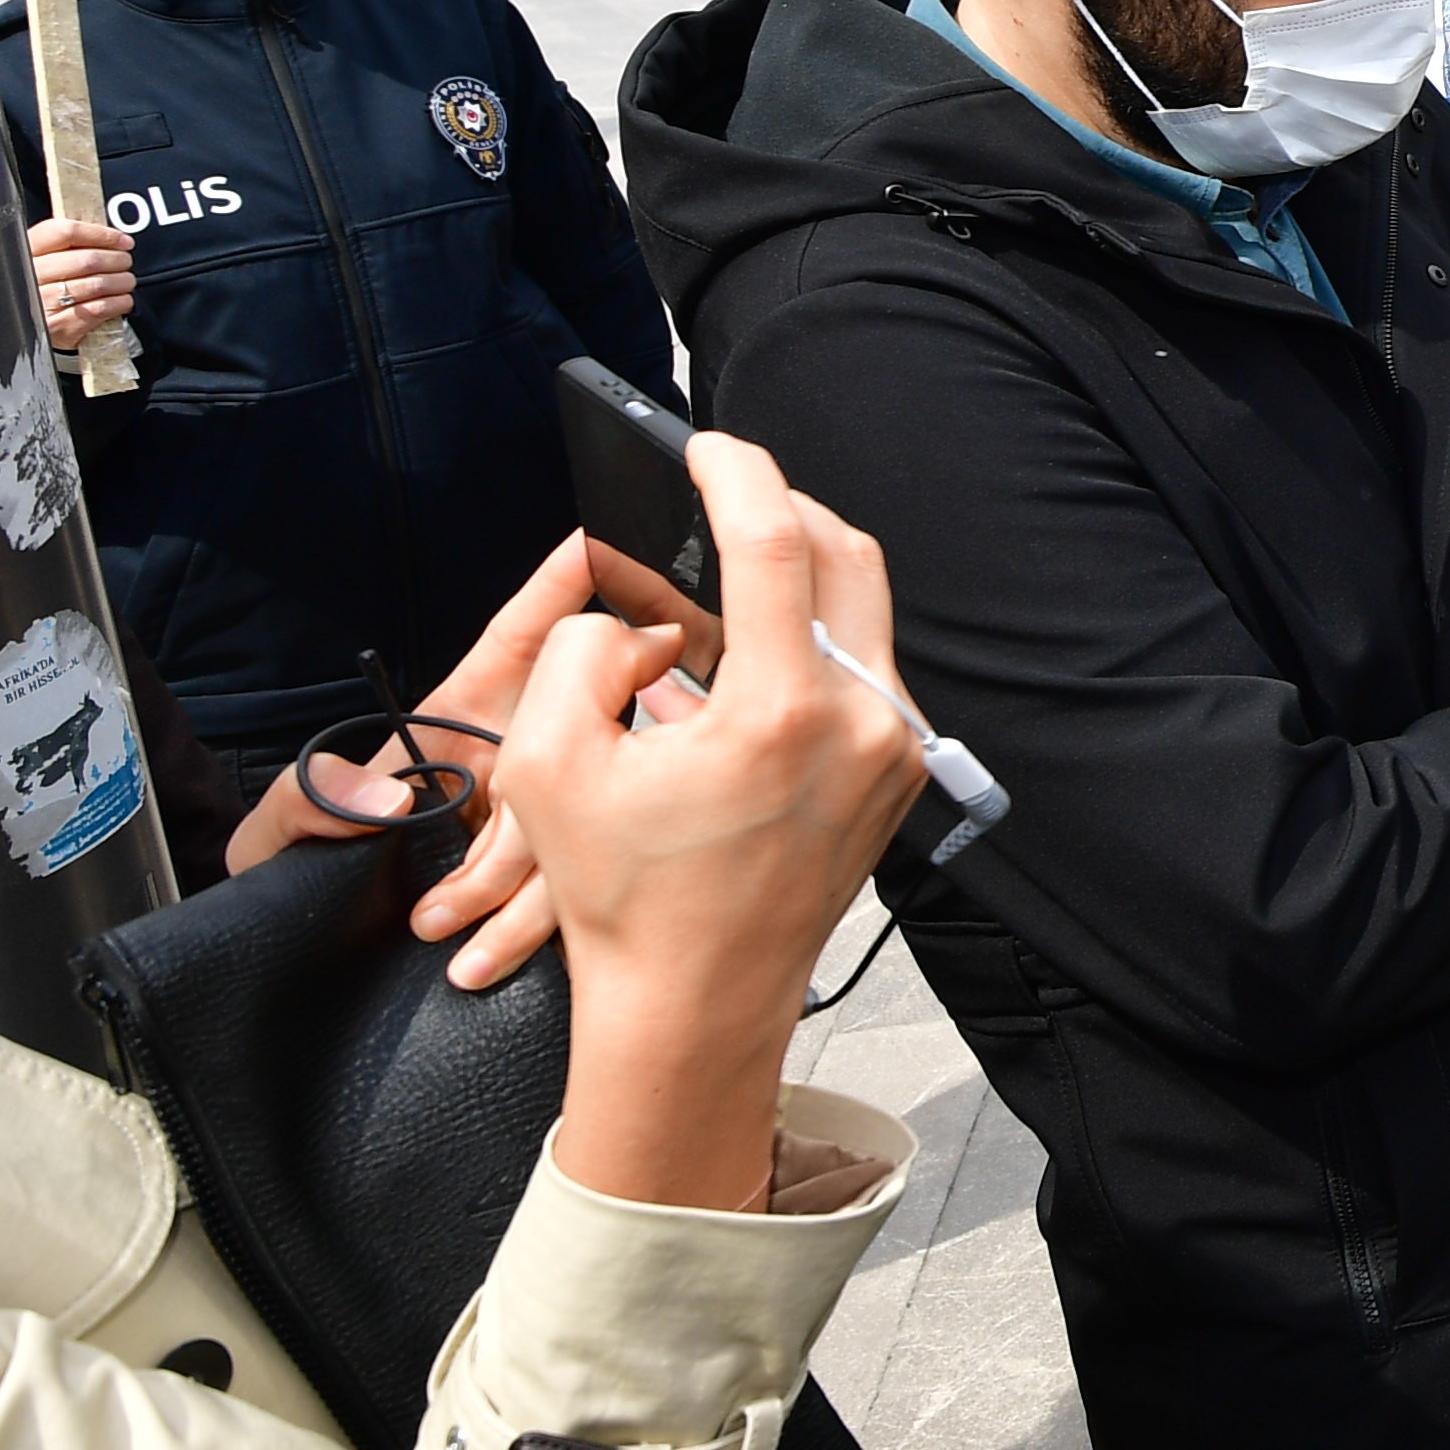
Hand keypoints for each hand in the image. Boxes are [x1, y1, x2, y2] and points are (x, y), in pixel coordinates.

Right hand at [27, 217, 134, 357]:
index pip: (65, 232)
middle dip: (117, 260)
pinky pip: (98, 310)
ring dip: (121, 282)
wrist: (30, 326)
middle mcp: (30, 276)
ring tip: (126, 281)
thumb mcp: (46, 258)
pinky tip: (122, 300)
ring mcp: (41, 303)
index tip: (122, 240)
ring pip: (96, 285)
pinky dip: (119, 303)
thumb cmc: (46, 285)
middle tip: (125, 262)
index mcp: (27, 251)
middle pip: (86, 260)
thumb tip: (106, 230)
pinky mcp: (55, 327)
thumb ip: (68, 242)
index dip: (100, 234)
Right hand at [495, 438, 929, 1209]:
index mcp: (783, 714)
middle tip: (717, 489)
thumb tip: (628, 603)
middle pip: (845, 554)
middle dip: (781, 504)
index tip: (701, 443)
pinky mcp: (902, 771)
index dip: (734, 472)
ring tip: (721, 562)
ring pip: (862, 608)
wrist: (697, 1006)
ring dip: (798, 569)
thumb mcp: (547, 764)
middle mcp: (864, 723)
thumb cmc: (621, 899)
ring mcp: (895, 749)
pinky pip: (864, 665)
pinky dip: (811, 632)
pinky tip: (750, 639)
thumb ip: (579, 650)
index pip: (776, 540)